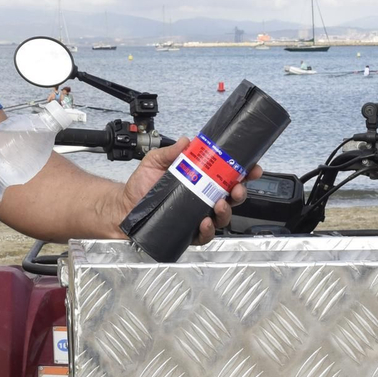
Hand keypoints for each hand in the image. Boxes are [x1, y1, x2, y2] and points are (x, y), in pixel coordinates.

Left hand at [114, 136, 261, 245]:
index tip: (253, 168)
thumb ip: (170, 151)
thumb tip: (186, 141)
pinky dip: (208, 230)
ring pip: (222, 216)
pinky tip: (204, 223)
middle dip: (240, 192)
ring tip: (219, 204)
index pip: (227, 176)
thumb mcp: (154, 162)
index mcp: (201, 180)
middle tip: (237, 188)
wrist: (123, 208)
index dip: (244, 172)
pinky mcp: (188, 233)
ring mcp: (197, 216)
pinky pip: (205, 235)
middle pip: (231, 197)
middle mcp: (202, 199)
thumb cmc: (140, 187)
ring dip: (226, 211)